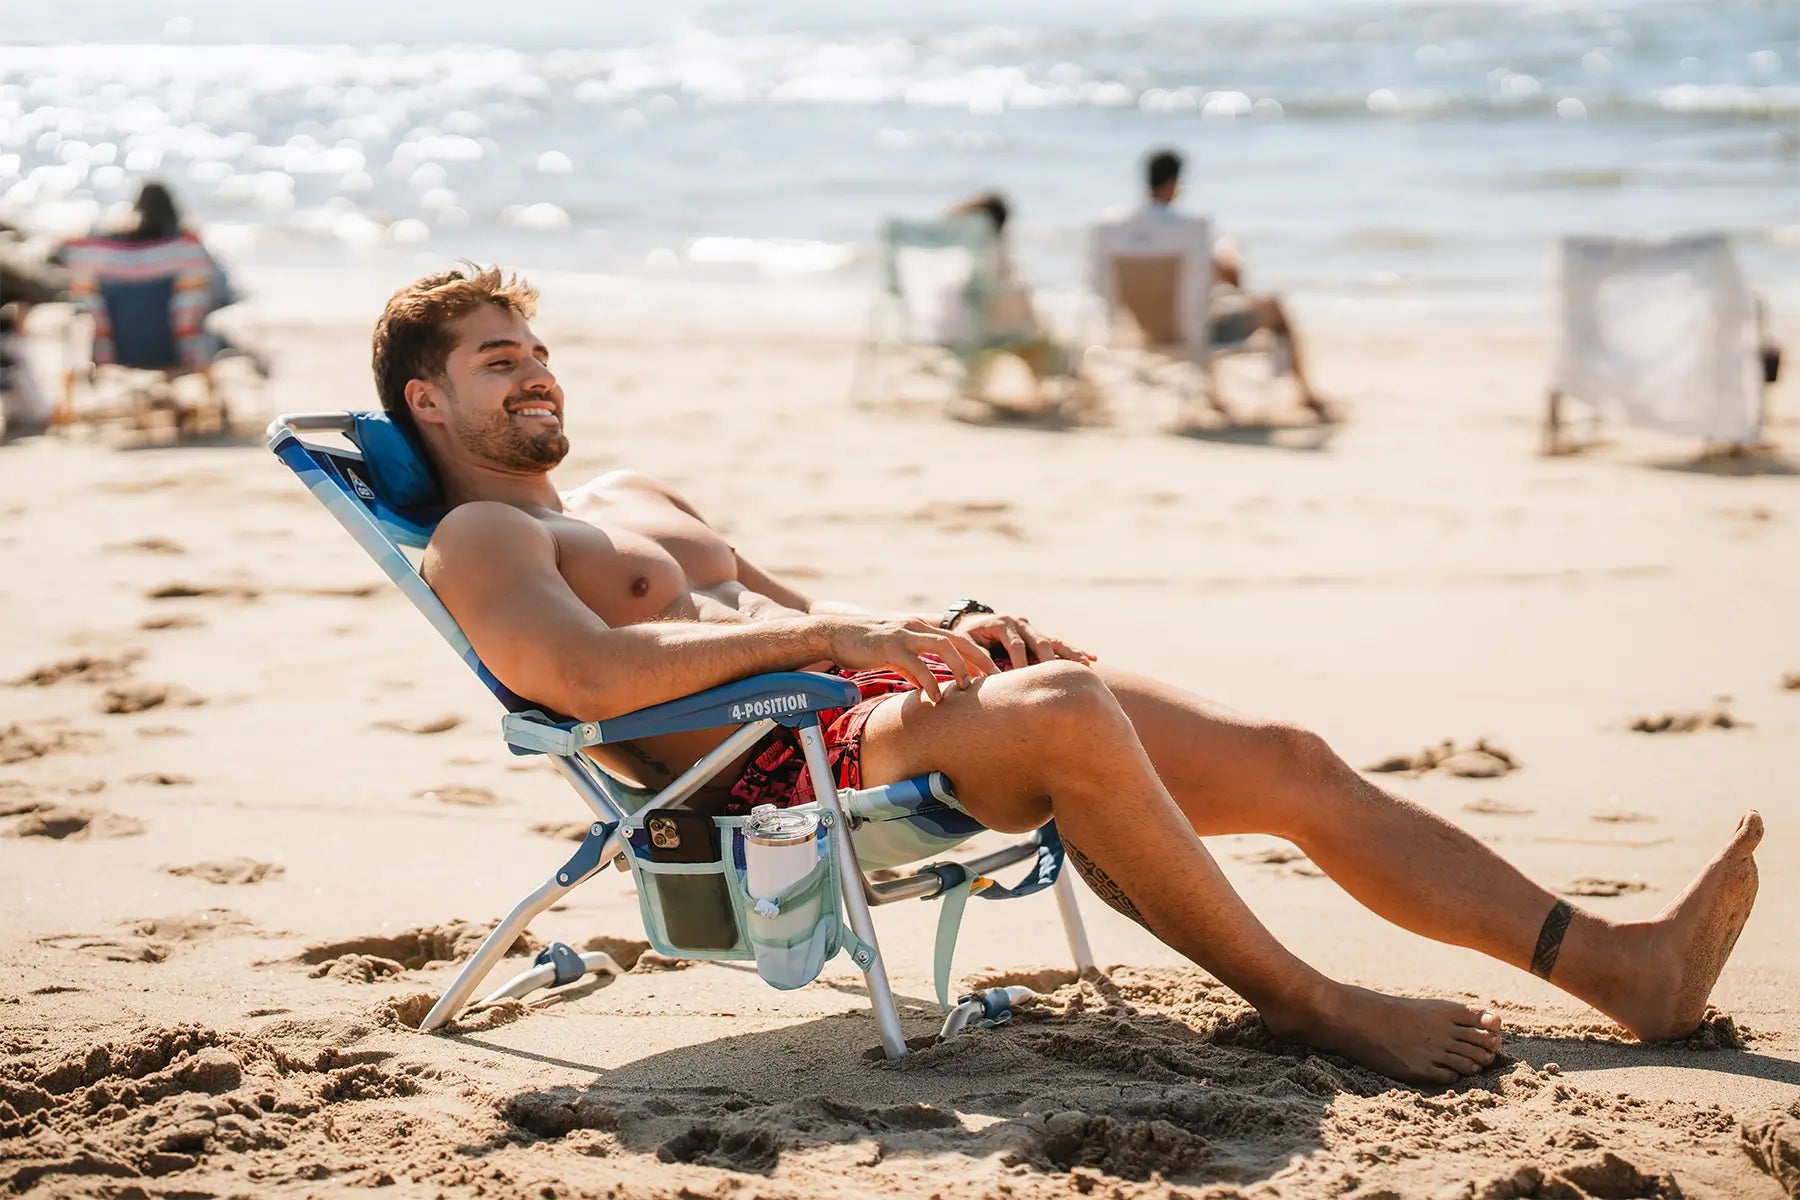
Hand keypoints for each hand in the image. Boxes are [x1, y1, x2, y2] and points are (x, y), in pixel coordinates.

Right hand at [822, 615, 998, 702]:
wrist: (832, 633)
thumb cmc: (863, 645)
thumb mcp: (893, 654)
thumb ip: (912, 667)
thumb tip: (926, 687)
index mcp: (920, 628)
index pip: (959, 639)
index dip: (978, 656)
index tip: (992, 675)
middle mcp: (917, 627)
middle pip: (960, 639)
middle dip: (981, 660)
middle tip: (996, 681)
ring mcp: (904, 635)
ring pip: (944, 646)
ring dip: (960, 668)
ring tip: (967, 689)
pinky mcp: (890, 646)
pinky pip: (917, 664)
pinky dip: (929, 682)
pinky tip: (934, 698)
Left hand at [952, 612, 1093, 669]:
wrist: (968, 623)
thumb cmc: (965, 638)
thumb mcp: (965, 645)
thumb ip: (975, 659)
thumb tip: (987, 679)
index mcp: (1002, 624)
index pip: (1016, 646)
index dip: (1021, 664)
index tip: (1027, 681)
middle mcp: (1020, 623)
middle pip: (1039, 642)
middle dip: (1050, 661)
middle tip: (1060, 678)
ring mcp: (1031, 628)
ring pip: (1054, 641)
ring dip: (1070, 654)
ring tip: (1087, 665)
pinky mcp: (1038, 635)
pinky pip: (1059, 643)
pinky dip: (1073, 651)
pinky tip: (1091, 659)